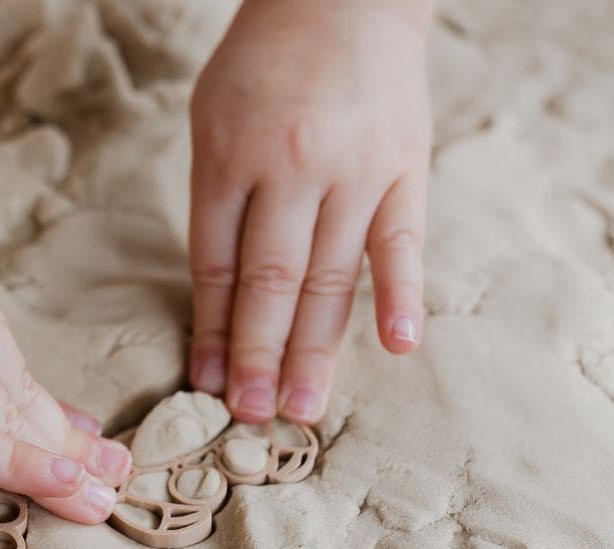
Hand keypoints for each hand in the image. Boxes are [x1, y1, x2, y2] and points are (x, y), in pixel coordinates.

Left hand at [188, 0, 431, 423]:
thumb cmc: (264, 66)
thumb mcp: (212, 122)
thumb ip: (214, 203)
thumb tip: (218, 300)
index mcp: (229, 160)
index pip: (216, 267)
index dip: (211, 332)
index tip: (206, 385)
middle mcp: (290, 170)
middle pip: (270, 282)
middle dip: (257, 356)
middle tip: (250, 417)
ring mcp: (354, 172)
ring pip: (331, 277)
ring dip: (314, 349)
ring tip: (302, 408)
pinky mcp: (406, 169)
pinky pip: (404, 240)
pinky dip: (403, 293)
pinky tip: (399, 346)